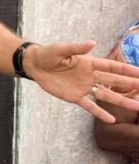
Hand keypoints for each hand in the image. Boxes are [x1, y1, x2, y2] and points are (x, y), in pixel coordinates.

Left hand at [24, 41, 138, 122]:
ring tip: (137, 106)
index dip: (125, 68)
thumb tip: (91, 43)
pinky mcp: (74, 97)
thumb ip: (76, 48)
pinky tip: (112, 120)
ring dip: (121, 101)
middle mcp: (89, 76)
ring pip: (106, 95)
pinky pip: (90, 106)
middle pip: (113, 81)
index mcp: (88, 63)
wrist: (35, 66)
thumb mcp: (61, 49)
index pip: (111, 66)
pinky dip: (100, 113)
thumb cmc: (48, 54)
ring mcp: (83, 87)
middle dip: (129, 84)